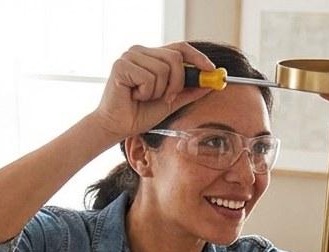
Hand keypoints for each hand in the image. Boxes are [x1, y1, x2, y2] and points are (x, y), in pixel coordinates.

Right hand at [90, 43, 215, 140]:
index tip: (212, 70)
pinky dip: (145, 93)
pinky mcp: (121, 65)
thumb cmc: (140, 114)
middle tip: (167, 98)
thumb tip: (211, 84)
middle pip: (175, 58)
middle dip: (177, 83)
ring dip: (158, 91)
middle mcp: (140, 51)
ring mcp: (130, 56)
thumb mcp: (171, 102)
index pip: (180, 47)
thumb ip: (189, 91)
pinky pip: (148, 78)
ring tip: (143, 97)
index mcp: (152, 55)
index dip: (197, 57)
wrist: (117, 127)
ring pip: (163, 69)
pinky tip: (134, 96)